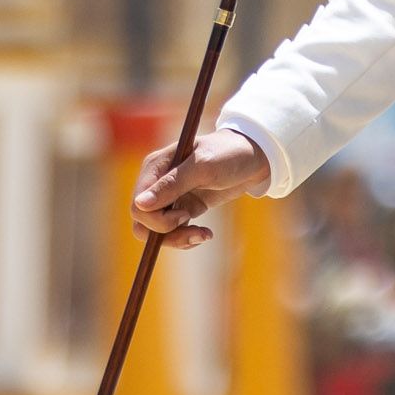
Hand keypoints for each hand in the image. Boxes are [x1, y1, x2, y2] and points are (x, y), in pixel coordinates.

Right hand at [131, 127, 271, 247]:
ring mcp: (170, 197)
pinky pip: (172, 232)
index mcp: (155, 167)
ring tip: (203, 236)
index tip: (184, 215)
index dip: (156, 219)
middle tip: (196, 232)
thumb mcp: (204, 167)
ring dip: (177, 240)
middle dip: (166, 234)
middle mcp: (157, 183)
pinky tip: (205, 234)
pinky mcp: (184, 207)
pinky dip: (185, 238)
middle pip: (143, 222)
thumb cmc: (229, 154)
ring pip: (155, 231)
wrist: (257, 157)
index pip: (138, 205)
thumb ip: (172, 185)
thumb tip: (139, 204)